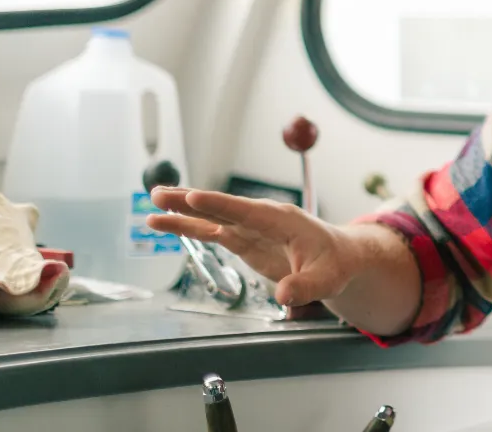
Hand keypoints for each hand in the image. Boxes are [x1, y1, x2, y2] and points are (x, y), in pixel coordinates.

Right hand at [147, 188, 354, 306]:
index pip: (246, 211)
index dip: (219, 205)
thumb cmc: (335, 264)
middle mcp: (263, 219)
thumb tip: (283, 296)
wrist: (339, 257)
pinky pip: (213, 231)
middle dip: (190, 202)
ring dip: (183, 212)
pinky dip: (190, 227)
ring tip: (152, 208)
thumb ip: (305, 286)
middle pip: (221, 208)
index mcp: (282, 220)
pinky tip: (168, 223)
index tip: (193, 197)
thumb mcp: (327, 279)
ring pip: (212, 218)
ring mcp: (251, 228)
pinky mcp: (245, 240)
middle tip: (158, 195)